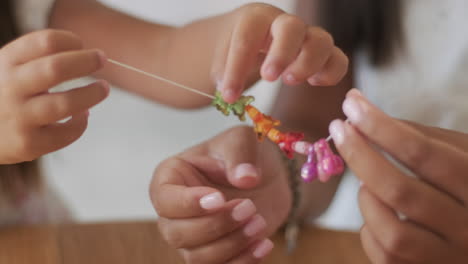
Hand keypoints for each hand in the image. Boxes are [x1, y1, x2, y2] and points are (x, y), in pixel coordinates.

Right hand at [0, 30, 108, 163]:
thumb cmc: (2, 95)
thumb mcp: (6, 69)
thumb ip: (36, 59)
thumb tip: (84, 54)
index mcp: (6, 63)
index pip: (44, 42)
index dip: (69, 40)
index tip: (80, 44)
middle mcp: (10, 88)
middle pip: (56, 68)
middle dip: (85, 61)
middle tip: (102, 59)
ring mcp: (19, 117)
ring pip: (65, 103)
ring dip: (91, 94)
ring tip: (103, 88)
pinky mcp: (28, 144)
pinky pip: (65, 134)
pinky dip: (81, 123)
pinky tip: (83, 114)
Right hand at [150, 126, 291, 263]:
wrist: (265, 174)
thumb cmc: (243, 153)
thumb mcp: (242, 139)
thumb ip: (240, 154)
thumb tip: (245, 179)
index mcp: (171, 178)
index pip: (165, 199)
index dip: (189, 204)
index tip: (219, 198)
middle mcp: (175, 211)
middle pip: (178, 233)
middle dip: (216, 226)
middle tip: (249, 207)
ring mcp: (192, 235)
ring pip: (197, 257)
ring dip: (231, 245)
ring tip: (260, 223)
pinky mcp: (214, 252)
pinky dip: (242, 262)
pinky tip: (264, 244)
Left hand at [213, 3, 348, 101]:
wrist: (253, 38)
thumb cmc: (239, 48)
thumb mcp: (223, 57)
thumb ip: (223, 74)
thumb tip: (228, 94)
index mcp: (255, 19)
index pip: (246, 38)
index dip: (237, 68)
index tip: (229, 95)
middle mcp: (283, 23)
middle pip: (292, 27)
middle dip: (282, 53)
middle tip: (269, 77)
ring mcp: (306, 37)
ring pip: (321, 40)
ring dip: (308, 63)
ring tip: (290, 80)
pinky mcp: (322, 54)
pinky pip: (338, 59)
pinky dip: (332, 71)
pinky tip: (315, 83)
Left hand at [329, 89, 467, 263]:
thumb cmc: (467, 184)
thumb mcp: (459, 153)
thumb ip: (418, 136)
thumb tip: (364, 117)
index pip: (422, 153)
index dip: (381, 126)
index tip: (351, 103)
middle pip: (400, 191)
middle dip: (360, 155)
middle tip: (339, 128)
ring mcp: (449, 258)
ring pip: (391, 232)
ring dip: (367, 199)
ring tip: (366, 180)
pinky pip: (385, 255)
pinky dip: (370, 228)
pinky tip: (377, 211)